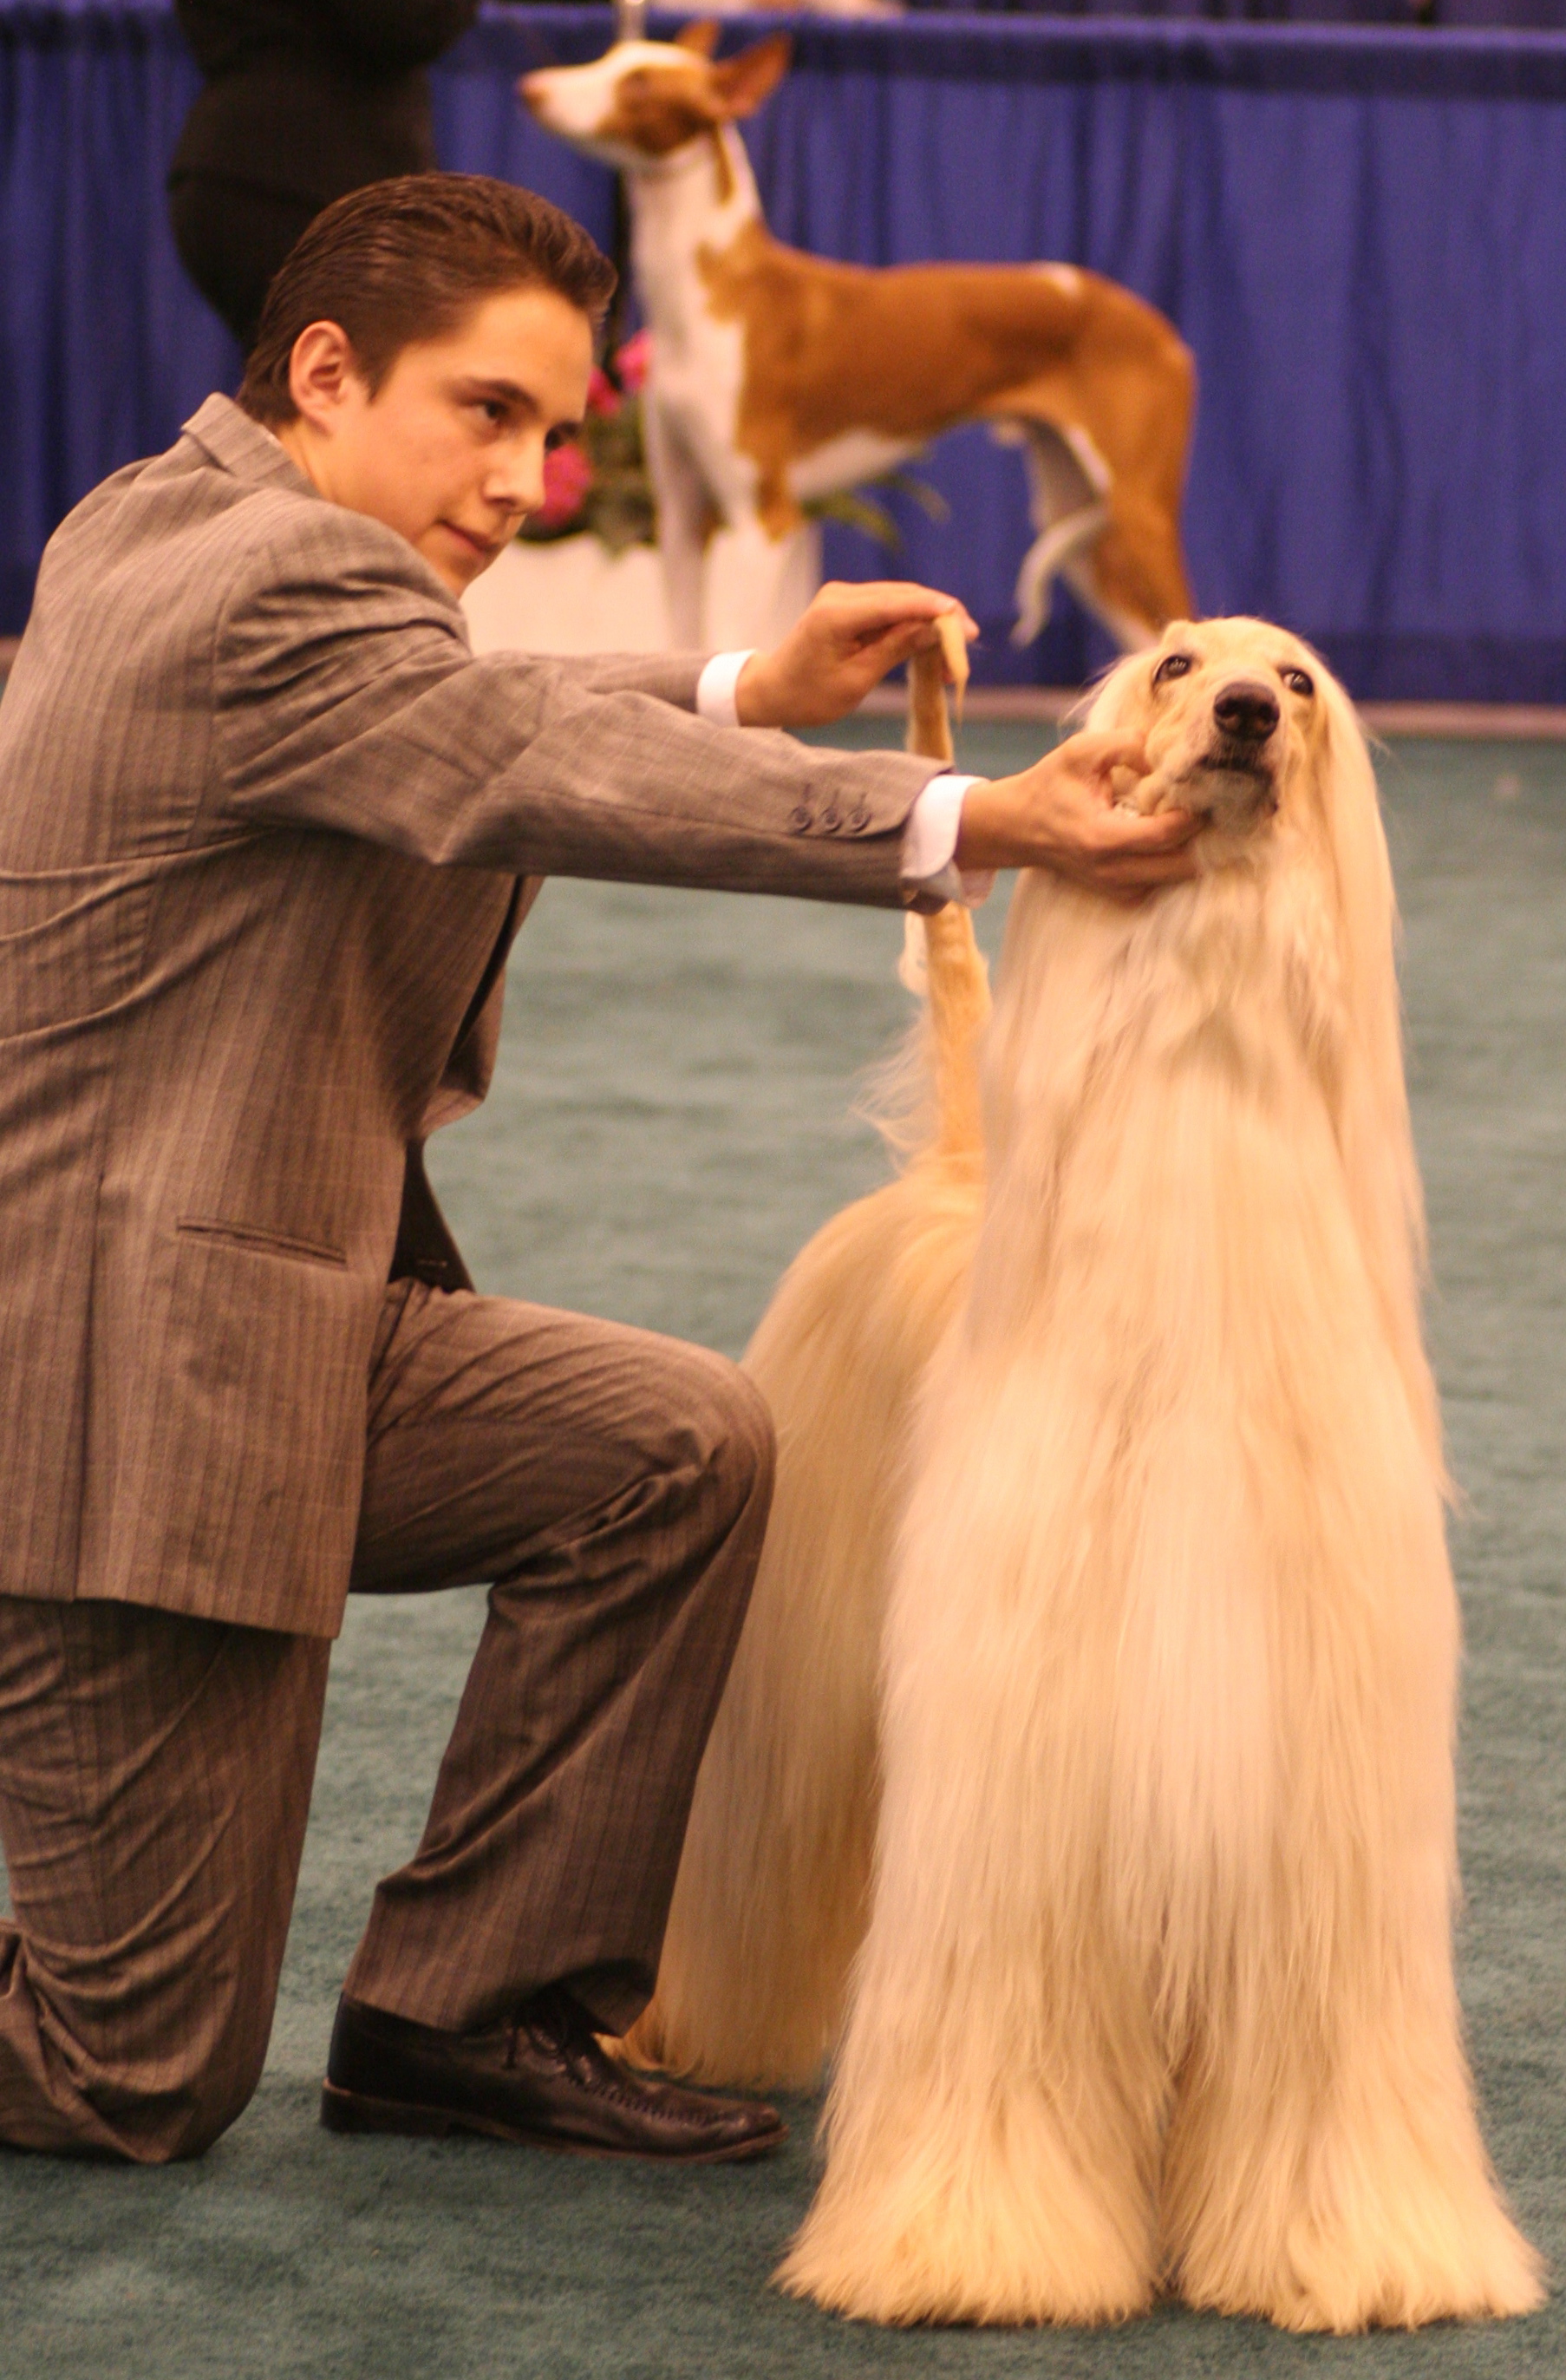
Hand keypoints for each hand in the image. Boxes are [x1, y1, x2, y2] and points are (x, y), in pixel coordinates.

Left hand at [735, 581, 976, 728]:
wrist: (772, 691)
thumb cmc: (808, 696)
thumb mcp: (855, 681)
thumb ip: (894, 649)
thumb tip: (933, 628)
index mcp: (836, 615)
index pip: (897, 603)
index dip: (936, 611)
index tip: (967, 626)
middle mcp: (840, 595)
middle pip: (903, 595)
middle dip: (939, 616)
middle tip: (970, 641)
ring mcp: (844, 596)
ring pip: (900, 600)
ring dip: (928, 621)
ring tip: (952, 654)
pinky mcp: (849, 605)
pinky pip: (888, 608)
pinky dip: (911, 624)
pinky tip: (930, 645)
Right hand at [955, 731, 1201, 897]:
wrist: (1015, 827)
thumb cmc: (1047, 786)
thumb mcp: (1080, 751)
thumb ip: (1124, 745)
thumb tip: (1161, 758)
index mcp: (1102, 837)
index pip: (1165, 834)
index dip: (1192, 815)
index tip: (1202, 793)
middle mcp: (1110, 870)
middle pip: (1180, 866)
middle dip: (1201, 839)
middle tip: (1208, 809)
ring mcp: (1113, 886)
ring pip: (1173, 878)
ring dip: (1190, 853)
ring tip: (1193, 822)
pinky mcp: (1115, 892)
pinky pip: (1158, 884)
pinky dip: (1170, 864)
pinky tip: (1170, 839)